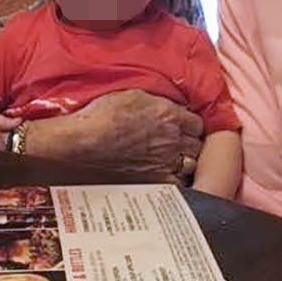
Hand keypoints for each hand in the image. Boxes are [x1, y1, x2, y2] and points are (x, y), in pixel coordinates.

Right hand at [25, 90, 203, 183]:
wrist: (84, 141)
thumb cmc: (103, 115)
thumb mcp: (132, 95)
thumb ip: (156, 102)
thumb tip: (166, 106)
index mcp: (170, 115)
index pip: (197, 123)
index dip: (190, 126)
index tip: (183, 129)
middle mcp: (173, 139)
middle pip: (197, 145)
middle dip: (190, 144)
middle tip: (179, 146)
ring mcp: (166, 161)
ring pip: (191, 165)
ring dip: (185, 163)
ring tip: (173, 162)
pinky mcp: (155, 181)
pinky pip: (179, 184)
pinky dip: (176, 182)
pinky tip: (166, 178)